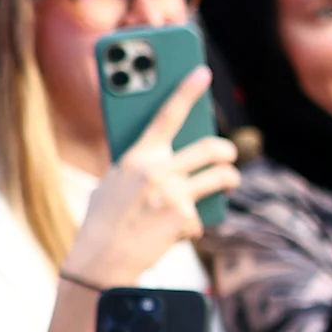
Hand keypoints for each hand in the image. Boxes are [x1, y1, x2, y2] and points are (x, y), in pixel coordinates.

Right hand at [65, 71, 238, 287]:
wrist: (102, 259)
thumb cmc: (106, 219)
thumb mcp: (114, 181)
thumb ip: (139, 165)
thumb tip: (166, 154)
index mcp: (137, 155)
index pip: (166, 114)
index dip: (187, 90)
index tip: (202, 72)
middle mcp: (157, 169)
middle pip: (210, 148)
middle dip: (226, 151)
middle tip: (227, 155)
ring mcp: (174, 193)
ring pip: (221, 177)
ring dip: (229, 180)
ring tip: (228, 182)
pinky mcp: (186, 217)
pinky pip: (204, 216)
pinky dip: (195, 224)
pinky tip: (177, 233)